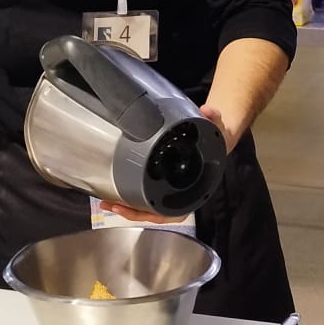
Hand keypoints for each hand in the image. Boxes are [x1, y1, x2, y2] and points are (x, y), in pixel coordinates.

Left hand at [95, 105, 235, 224]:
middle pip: (153, 214)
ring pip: (146, 209)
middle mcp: (181, 196)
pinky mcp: (160, 185)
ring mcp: (169, 193)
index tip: (138, 210)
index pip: (173, 211)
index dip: (154, 213)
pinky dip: (130, 199)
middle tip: (111, 205)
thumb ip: (214, 118)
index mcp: (195, 192)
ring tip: (106, 202)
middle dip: (131, 213)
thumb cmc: (217, 141)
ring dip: (126, 208)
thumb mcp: (218, 129)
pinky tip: (114, 194)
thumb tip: (207, 110)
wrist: (217, 139)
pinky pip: (145, 198)